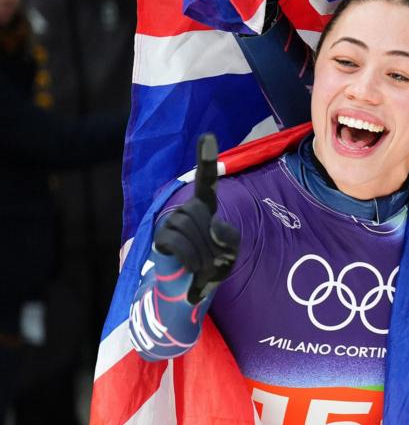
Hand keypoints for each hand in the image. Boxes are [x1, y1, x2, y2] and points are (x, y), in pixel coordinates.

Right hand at [153, 134, 240, 303]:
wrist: (192, 288)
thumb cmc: (213, 265)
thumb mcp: (231, 252)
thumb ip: (229, 237)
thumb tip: (213, 223)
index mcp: (206, 207)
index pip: (206, 180)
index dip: (205, 158)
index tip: (207, 135)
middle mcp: (187, 209)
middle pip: (202, 215)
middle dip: (213, 243)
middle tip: (214, 261)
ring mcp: (171, 221)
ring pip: (190, 229)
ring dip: (203, 254)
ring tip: (203, 267)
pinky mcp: (160, 237)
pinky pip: (177, 241)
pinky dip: (189, 258)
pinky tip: (191, 269)